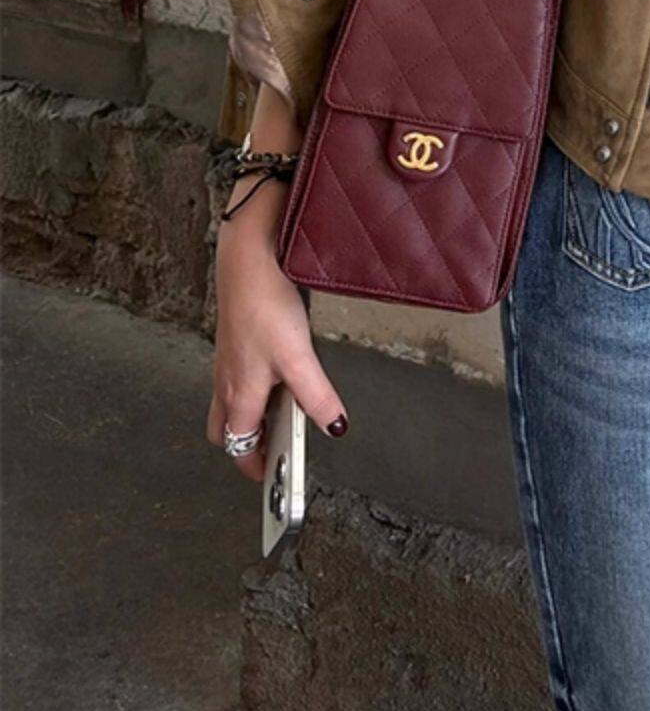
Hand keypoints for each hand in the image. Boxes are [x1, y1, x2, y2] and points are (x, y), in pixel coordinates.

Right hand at [207, 199, 349, 482]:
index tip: (269, 477)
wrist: (247, 261)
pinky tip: (273, 372)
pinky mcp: (232, 340)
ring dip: (246, 416)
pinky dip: (248, 388)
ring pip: (226, 403)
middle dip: (243, 445)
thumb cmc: (265, 307)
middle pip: (225, 430)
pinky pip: (232, 377)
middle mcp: (226, 382)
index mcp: (239, 396)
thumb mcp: (298, 357)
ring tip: (277, 413)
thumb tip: (334, 427)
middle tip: (271, 450)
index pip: (237, 446)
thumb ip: (316, 396)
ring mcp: (226, 361)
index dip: (252, 466)